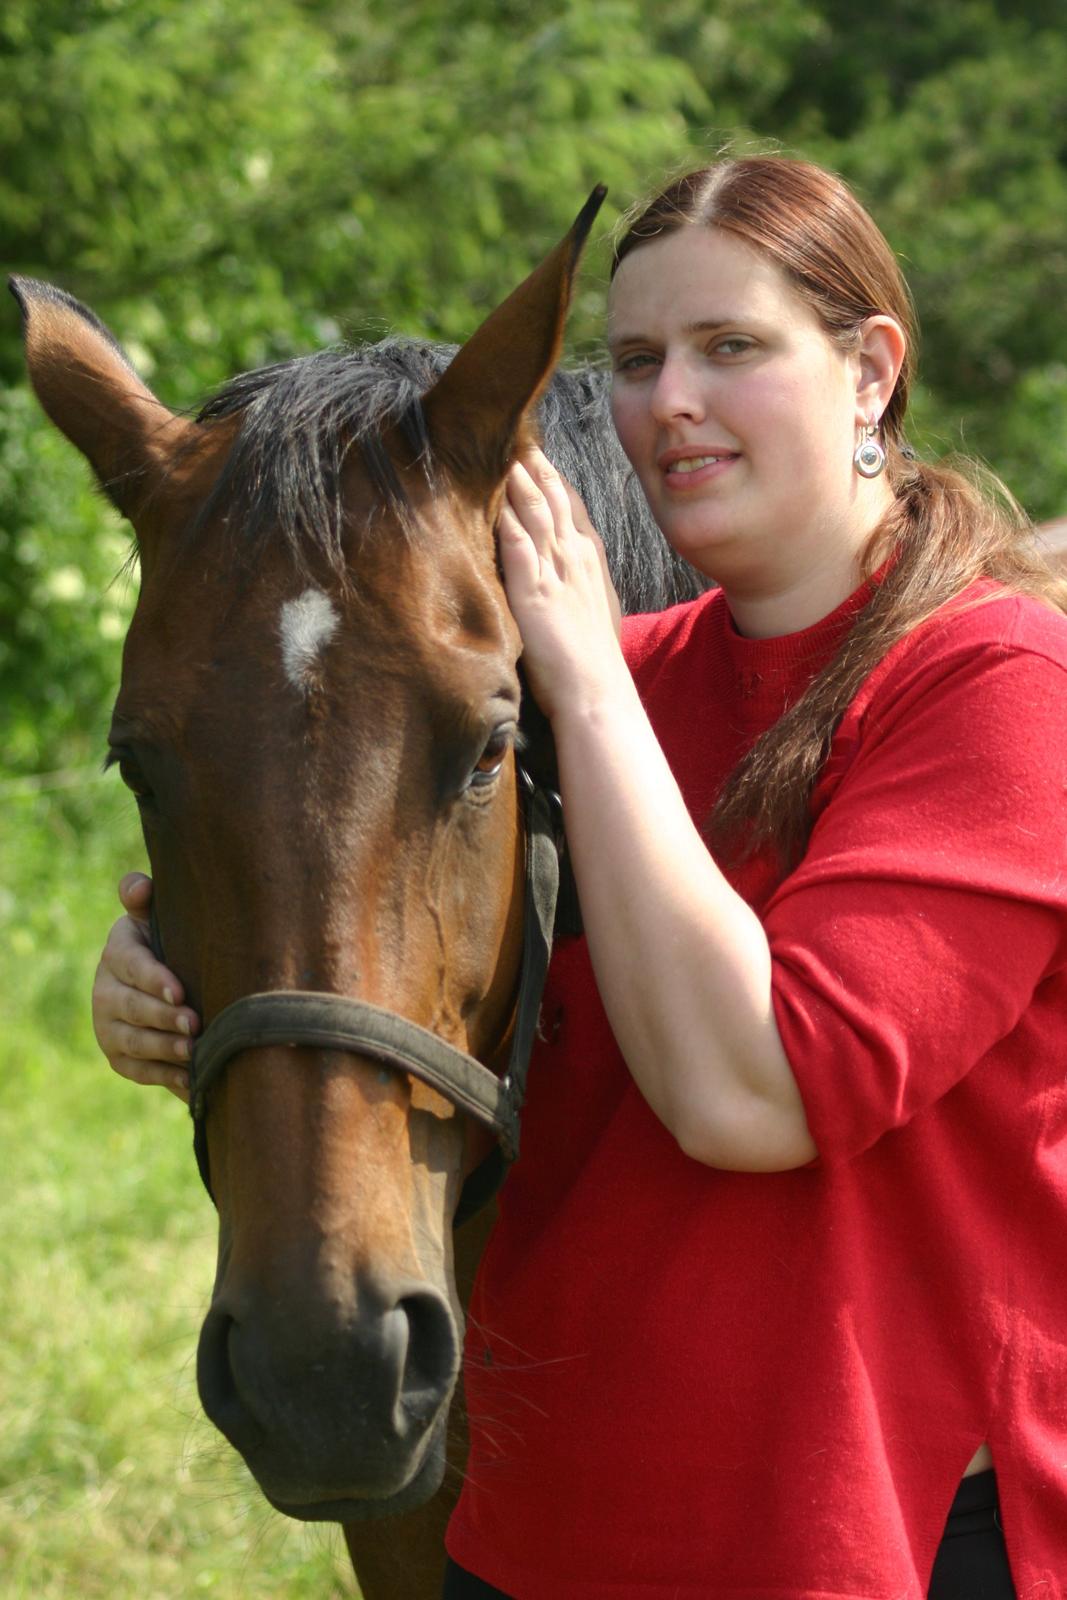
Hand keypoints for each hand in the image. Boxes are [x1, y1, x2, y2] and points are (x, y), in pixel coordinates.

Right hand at [91, 872, 197, 1100]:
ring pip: (133, 1042)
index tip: (180, 991)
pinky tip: (189, 1079)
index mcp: (117, 952)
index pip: (131, 965)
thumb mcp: (158, 916)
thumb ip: (144, 897)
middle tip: (194, 1024)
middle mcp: (104, 990)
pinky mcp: (118, 1056)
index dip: (154, 979)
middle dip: (163, 1018)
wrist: (166, 981)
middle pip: (131, 1008)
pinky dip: (163, 1076)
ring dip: (164, 1049)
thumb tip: (138, 887)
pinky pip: (137, 1070)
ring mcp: (107, 1026)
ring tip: (194, 1051)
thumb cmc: (170, 941)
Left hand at [497, 446, 624, 720]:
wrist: (597, 693)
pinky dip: (507, 518)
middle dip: (535, 466)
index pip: (571, 507)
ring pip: (537, 513)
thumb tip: (565, 578)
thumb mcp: (593, 611)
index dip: (553, 479)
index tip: (536, 454)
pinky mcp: (535, 593)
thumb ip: (577, 586)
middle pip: (554, 499)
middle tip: (516, 435)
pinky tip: (494, 498)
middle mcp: (575, 558)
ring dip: (518, 480)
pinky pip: (518, 545)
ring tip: (501, 450)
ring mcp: (556, 573)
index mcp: (590, 562)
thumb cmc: (593, 663)